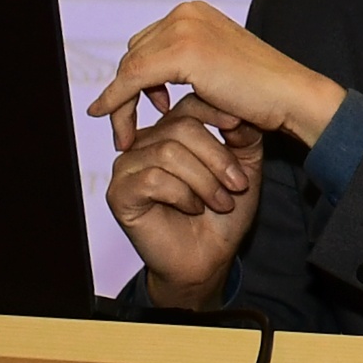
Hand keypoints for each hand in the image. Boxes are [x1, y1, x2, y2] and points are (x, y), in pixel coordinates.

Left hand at [89, 0, 345, 143]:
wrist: (291, 96)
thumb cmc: (262, 92)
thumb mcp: (216, 69)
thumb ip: (187, 65)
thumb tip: (153, 84)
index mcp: (194, 12)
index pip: (148, 43)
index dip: (139, 77)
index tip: (148, 107)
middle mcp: (185, 13)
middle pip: (135, 53)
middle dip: (128, 90)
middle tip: (133, 125)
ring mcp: (183, 28)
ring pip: (130, 67)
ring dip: (121, 102)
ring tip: (129, 133)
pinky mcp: (181, 52)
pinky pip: (133, 79)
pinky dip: (117, 102)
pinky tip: (115, 124)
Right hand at [105, 90, 261, 307]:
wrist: (208, 257)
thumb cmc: (222, 213)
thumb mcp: (243, 168)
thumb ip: (243, 136)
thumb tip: (238, 111)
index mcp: (170, 130)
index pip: (189, 104)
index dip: (216, 113)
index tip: (238, 127)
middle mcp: (144, 143)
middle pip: (180, 127)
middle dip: (216, 158)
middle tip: (237, 185)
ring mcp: (128, 167)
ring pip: (168, 152)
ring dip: (204, 181)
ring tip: (220, 202)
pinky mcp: (119, 193)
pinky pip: (153, 179)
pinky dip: (182, 195)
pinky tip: (193, 208)